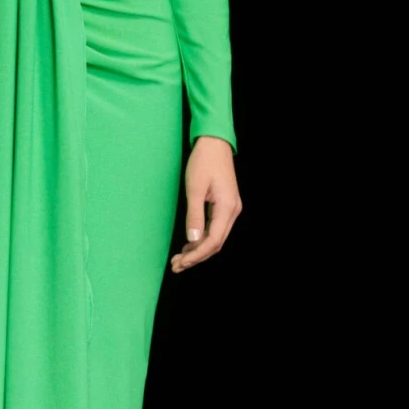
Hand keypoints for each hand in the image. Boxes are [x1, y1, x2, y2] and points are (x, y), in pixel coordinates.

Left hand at [169, 137, 240, 274]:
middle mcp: (232, 211)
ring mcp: (230, 209)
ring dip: (199, 250)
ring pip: (216, 238)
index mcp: (227, 208)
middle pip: (216, 244)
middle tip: (176, 266)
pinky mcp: (225, 205)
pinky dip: (202, 239)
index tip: (181, 263)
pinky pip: (216, 229)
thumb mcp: (195, 189)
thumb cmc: (204, 161)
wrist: (215, 142)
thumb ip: (195, 216)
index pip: (213, 241)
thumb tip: (193, 240)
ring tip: (180, 259)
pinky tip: (189, 244)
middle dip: (196, 257)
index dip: (197, 255)